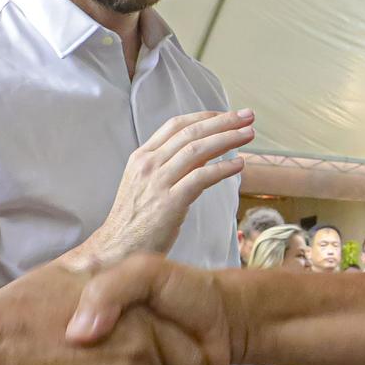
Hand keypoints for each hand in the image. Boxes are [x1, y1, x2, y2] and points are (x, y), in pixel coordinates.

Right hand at [70, 109, 254, 270]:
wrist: (115, 250)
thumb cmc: (135, 222)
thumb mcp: (145, 185)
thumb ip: (169, 167)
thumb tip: (202, 153)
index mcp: (141, 157)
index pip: (176, 125)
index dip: (204, 116)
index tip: (226, 114)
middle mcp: (149, 164)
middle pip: (191, 133)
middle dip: (223, 121)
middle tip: (247, 116)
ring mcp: (158, 182)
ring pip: (198, 150)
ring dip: (228, 139)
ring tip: (249, 134)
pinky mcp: (170, 202)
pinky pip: (201, 178)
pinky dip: (222, 168)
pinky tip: (239, 164)